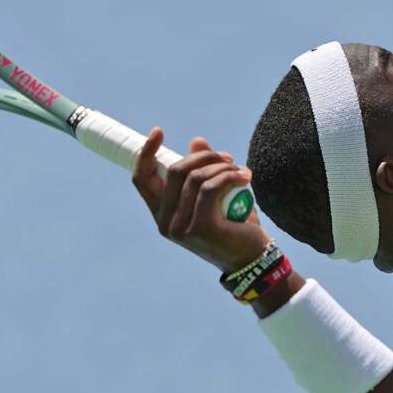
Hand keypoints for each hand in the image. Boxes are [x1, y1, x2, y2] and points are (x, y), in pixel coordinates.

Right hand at [132, 128, 270, 272]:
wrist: (251, 260)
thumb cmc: (233, 227)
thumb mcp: (217, 195)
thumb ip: (205, 170)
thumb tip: (197, 141)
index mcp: (162, 214)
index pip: (141, 178)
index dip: (146, 152)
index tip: (158, 131)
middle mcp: (165, 222)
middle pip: (174, 170)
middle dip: (203, 156)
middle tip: (228, 158)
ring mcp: (180, 227)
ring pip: (196, 177)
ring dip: (222, 166)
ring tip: (241, 171)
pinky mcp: (199, 228)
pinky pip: (211, 187)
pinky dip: (230, 176)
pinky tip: (246, 178)